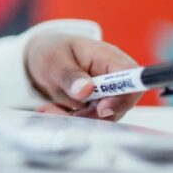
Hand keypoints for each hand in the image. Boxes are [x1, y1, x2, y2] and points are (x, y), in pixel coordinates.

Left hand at [24, 33, 140, 121]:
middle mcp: (112, 77)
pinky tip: (51, 110)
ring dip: (77, 118)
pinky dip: (71, 119)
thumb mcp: (53, 60)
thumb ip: (69, 75)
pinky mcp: (97, 106)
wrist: (41, 59)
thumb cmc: (51, 52)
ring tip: (50, 109)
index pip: (130, 78)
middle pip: (119, 104)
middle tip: (63, 112)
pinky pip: (90, 120)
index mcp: (107, 58)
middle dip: (92, 114)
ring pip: (103, 117)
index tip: (102, 110)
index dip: (123, 97)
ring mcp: (106, 93)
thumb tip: (86, 89)